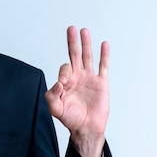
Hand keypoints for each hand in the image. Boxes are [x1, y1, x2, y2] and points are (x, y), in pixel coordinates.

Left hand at [45, 26, 109, 156]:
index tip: (65, 83)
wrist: (86, 128)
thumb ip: (52, 96)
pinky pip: (103, 66)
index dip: (64, 72)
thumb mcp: (55, 108)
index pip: (64, 68)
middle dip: (72, 42)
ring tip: (84, 31)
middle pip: (74, 55)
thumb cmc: (70, 119)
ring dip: (86, 44)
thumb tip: (58, 83)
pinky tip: (104, 45)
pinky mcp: (101, 83)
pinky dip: (104, 55)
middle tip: (71, 29)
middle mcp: (77, 77)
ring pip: (88, 57)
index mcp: (65, 81)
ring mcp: (89, 78)